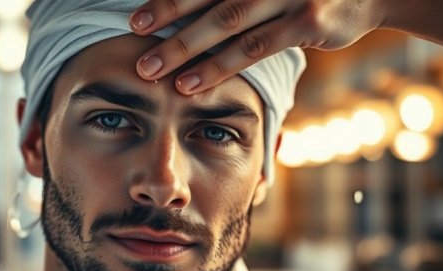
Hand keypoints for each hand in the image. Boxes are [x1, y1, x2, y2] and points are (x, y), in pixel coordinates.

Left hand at [129, 0, 385, 93]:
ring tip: (150, 69)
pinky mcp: (308, 20)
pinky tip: (190, 83)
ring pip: (226, 21)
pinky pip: (254, 47)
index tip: (136, 17)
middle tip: (133, 33)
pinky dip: (219, 66)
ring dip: (185, 46)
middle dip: (167, 14)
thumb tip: (195, 14)